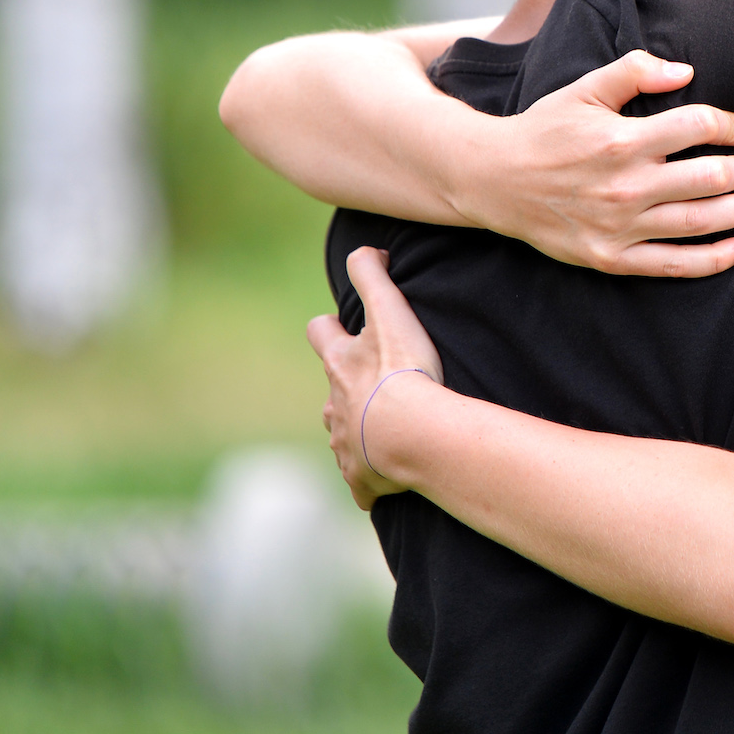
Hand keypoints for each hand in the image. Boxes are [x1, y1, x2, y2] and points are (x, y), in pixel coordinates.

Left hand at [306, 247, 446, 508]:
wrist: (412, 434)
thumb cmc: (403, 370)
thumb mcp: (389, 310)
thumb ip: (371, 273)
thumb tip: (366, 251)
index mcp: (341, 363)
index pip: (320, 334)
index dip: (329, 328)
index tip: (343, 327)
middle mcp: (335, 404)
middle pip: (332, 391)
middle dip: (349, 388)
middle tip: (378, 386)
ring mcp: (344, 444)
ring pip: (343, 435)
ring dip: (360, 431)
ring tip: (389, 432)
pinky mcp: (360, 479)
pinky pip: (361, 482)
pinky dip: (371, 480)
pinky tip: (389, 479)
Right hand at [456, 51, 733, 277]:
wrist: (494, 179)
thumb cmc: (545, 129)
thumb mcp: (584, 89)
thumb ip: (634, 70)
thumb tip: (686, 70)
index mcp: (622, 139)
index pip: (697, 126)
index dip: (732, 126)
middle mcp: (625, 185)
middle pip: (708, 177)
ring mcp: (619, 226)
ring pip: (699, 222)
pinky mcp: (611, 258)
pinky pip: (674, 265)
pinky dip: (715, 259)